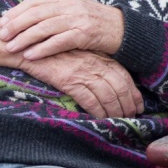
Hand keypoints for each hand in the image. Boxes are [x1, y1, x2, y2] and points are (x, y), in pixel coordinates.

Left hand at [0, 0, 124, 60]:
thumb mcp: (74, 11)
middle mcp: (70, 5)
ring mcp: (77, 18)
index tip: (3, 20)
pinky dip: (42, 49)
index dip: (17, 10)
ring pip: (44, 27)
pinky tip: (30, 56)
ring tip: (11, 47)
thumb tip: (29, 16)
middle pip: (36, 13)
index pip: (35, 1)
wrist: (123, 30)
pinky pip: (58, 42)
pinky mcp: (84, 34)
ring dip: (25, 38)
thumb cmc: (95, 23)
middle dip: (16, 24)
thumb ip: (55, 11)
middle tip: (2, 35)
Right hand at [18, 50, 142, 118]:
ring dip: (115, 110)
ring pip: (107, 95)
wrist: (29, 47)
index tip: (138, 105)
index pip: (124, 76)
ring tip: (118, 120)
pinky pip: (89, 99)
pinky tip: (100, 118)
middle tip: (131, 117)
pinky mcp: (69, 80)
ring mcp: (82, 72)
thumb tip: (108, 81)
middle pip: (119, 87)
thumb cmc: (53, 51)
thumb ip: (94, 63)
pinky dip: (98, 111)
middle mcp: (95, 63)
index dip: (133, 93)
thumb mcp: (78, 53)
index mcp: (99, 56)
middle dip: (128, 104)